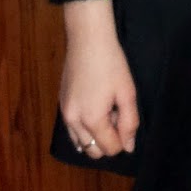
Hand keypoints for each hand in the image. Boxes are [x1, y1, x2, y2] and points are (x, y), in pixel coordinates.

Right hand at [59, 0, 139, 157]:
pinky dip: (84, 127)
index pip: (109, 148)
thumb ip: (130, 122)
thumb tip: (128, 147)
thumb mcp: (127, 93)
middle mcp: (73, 121)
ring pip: (80, 143)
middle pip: (93, 151)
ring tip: (105, 110)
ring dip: (94, 136)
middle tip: (116, 115)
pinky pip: (72, 130)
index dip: (122, 139)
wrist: (87, 39)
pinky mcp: (60, 104)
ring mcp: (64, 113)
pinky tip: (93, 105)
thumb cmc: (111, 63)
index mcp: (92, 119)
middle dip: (107, 140)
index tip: (125, 117)